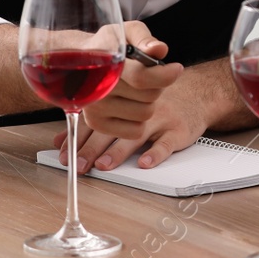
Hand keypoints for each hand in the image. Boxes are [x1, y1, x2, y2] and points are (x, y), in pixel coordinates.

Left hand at [57, 63, 219, 173]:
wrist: (197, 92)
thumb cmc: (155, 101)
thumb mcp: (124, 104)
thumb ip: (93, 120)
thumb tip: (61, 139)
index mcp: (122, 102)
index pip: (95, 120)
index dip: (78, 138)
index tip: (64, 157)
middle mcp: (138, 109)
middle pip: (112, 129)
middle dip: (92, 148)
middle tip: (79, 165)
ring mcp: (159, 118)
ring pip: (137, 135)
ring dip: (119, 151)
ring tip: (104, 165)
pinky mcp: (178, 129)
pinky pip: (167, 142)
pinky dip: (156, 153)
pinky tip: (145, 163)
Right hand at [77, 21, 183, 140]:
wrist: (78, 60)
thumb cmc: (108, 45)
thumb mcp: (126, 32)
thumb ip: (144, 38)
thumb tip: (160, 49)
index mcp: (106, 66)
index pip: (143, 78)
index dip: (166, 75)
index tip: (177, 68)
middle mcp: (98, 89)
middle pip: (151, 96)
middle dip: (156, 84)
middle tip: (146, 76)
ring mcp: (96, 108)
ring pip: (145, 114)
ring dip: (148, 102)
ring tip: (135, 89)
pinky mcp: (96, 124)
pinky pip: (135, 131)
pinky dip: (139, 120)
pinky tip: (130, 104)